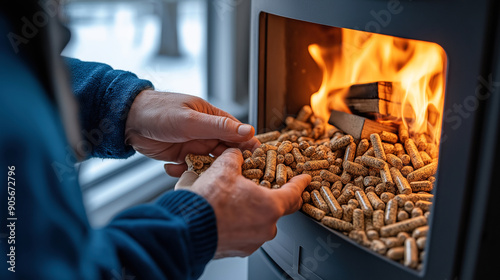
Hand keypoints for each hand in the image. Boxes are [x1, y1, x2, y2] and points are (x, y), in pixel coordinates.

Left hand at [125, 90, 259, 175]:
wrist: (128, 120)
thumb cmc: (160, 111)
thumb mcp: (192, 120)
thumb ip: (220, 127)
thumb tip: (249, 131)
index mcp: (213, 118)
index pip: (239, 134)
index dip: (248, 148)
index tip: (254, 162)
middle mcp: (207, 133)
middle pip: (227, 152)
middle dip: (227, 165)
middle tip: (226, 176)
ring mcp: (194, 146)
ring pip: (209, 164)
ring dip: (204, 171)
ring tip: (195, 174)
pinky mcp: (181, 157)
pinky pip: (191, 169)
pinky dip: (184, 172)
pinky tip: (172, 168)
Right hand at [189, 148, 310, 257]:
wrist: (186, 228)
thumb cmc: (208, 202)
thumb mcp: (224, 168)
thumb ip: (235, 158)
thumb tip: (236, 154)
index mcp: (270, 206)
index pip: (294, 193)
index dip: (300, 183)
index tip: (305, 179)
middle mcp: (266, 227)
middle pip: (278, 209)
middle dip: (274, 196)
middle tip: (269, 187)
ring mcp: (252, 242)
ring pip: (260, 222)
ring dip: (254, 210)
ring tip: (239, 200)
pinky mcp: (238, 250)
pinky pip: (245, 233)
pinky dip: (241, 223)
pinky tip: (227, 214)